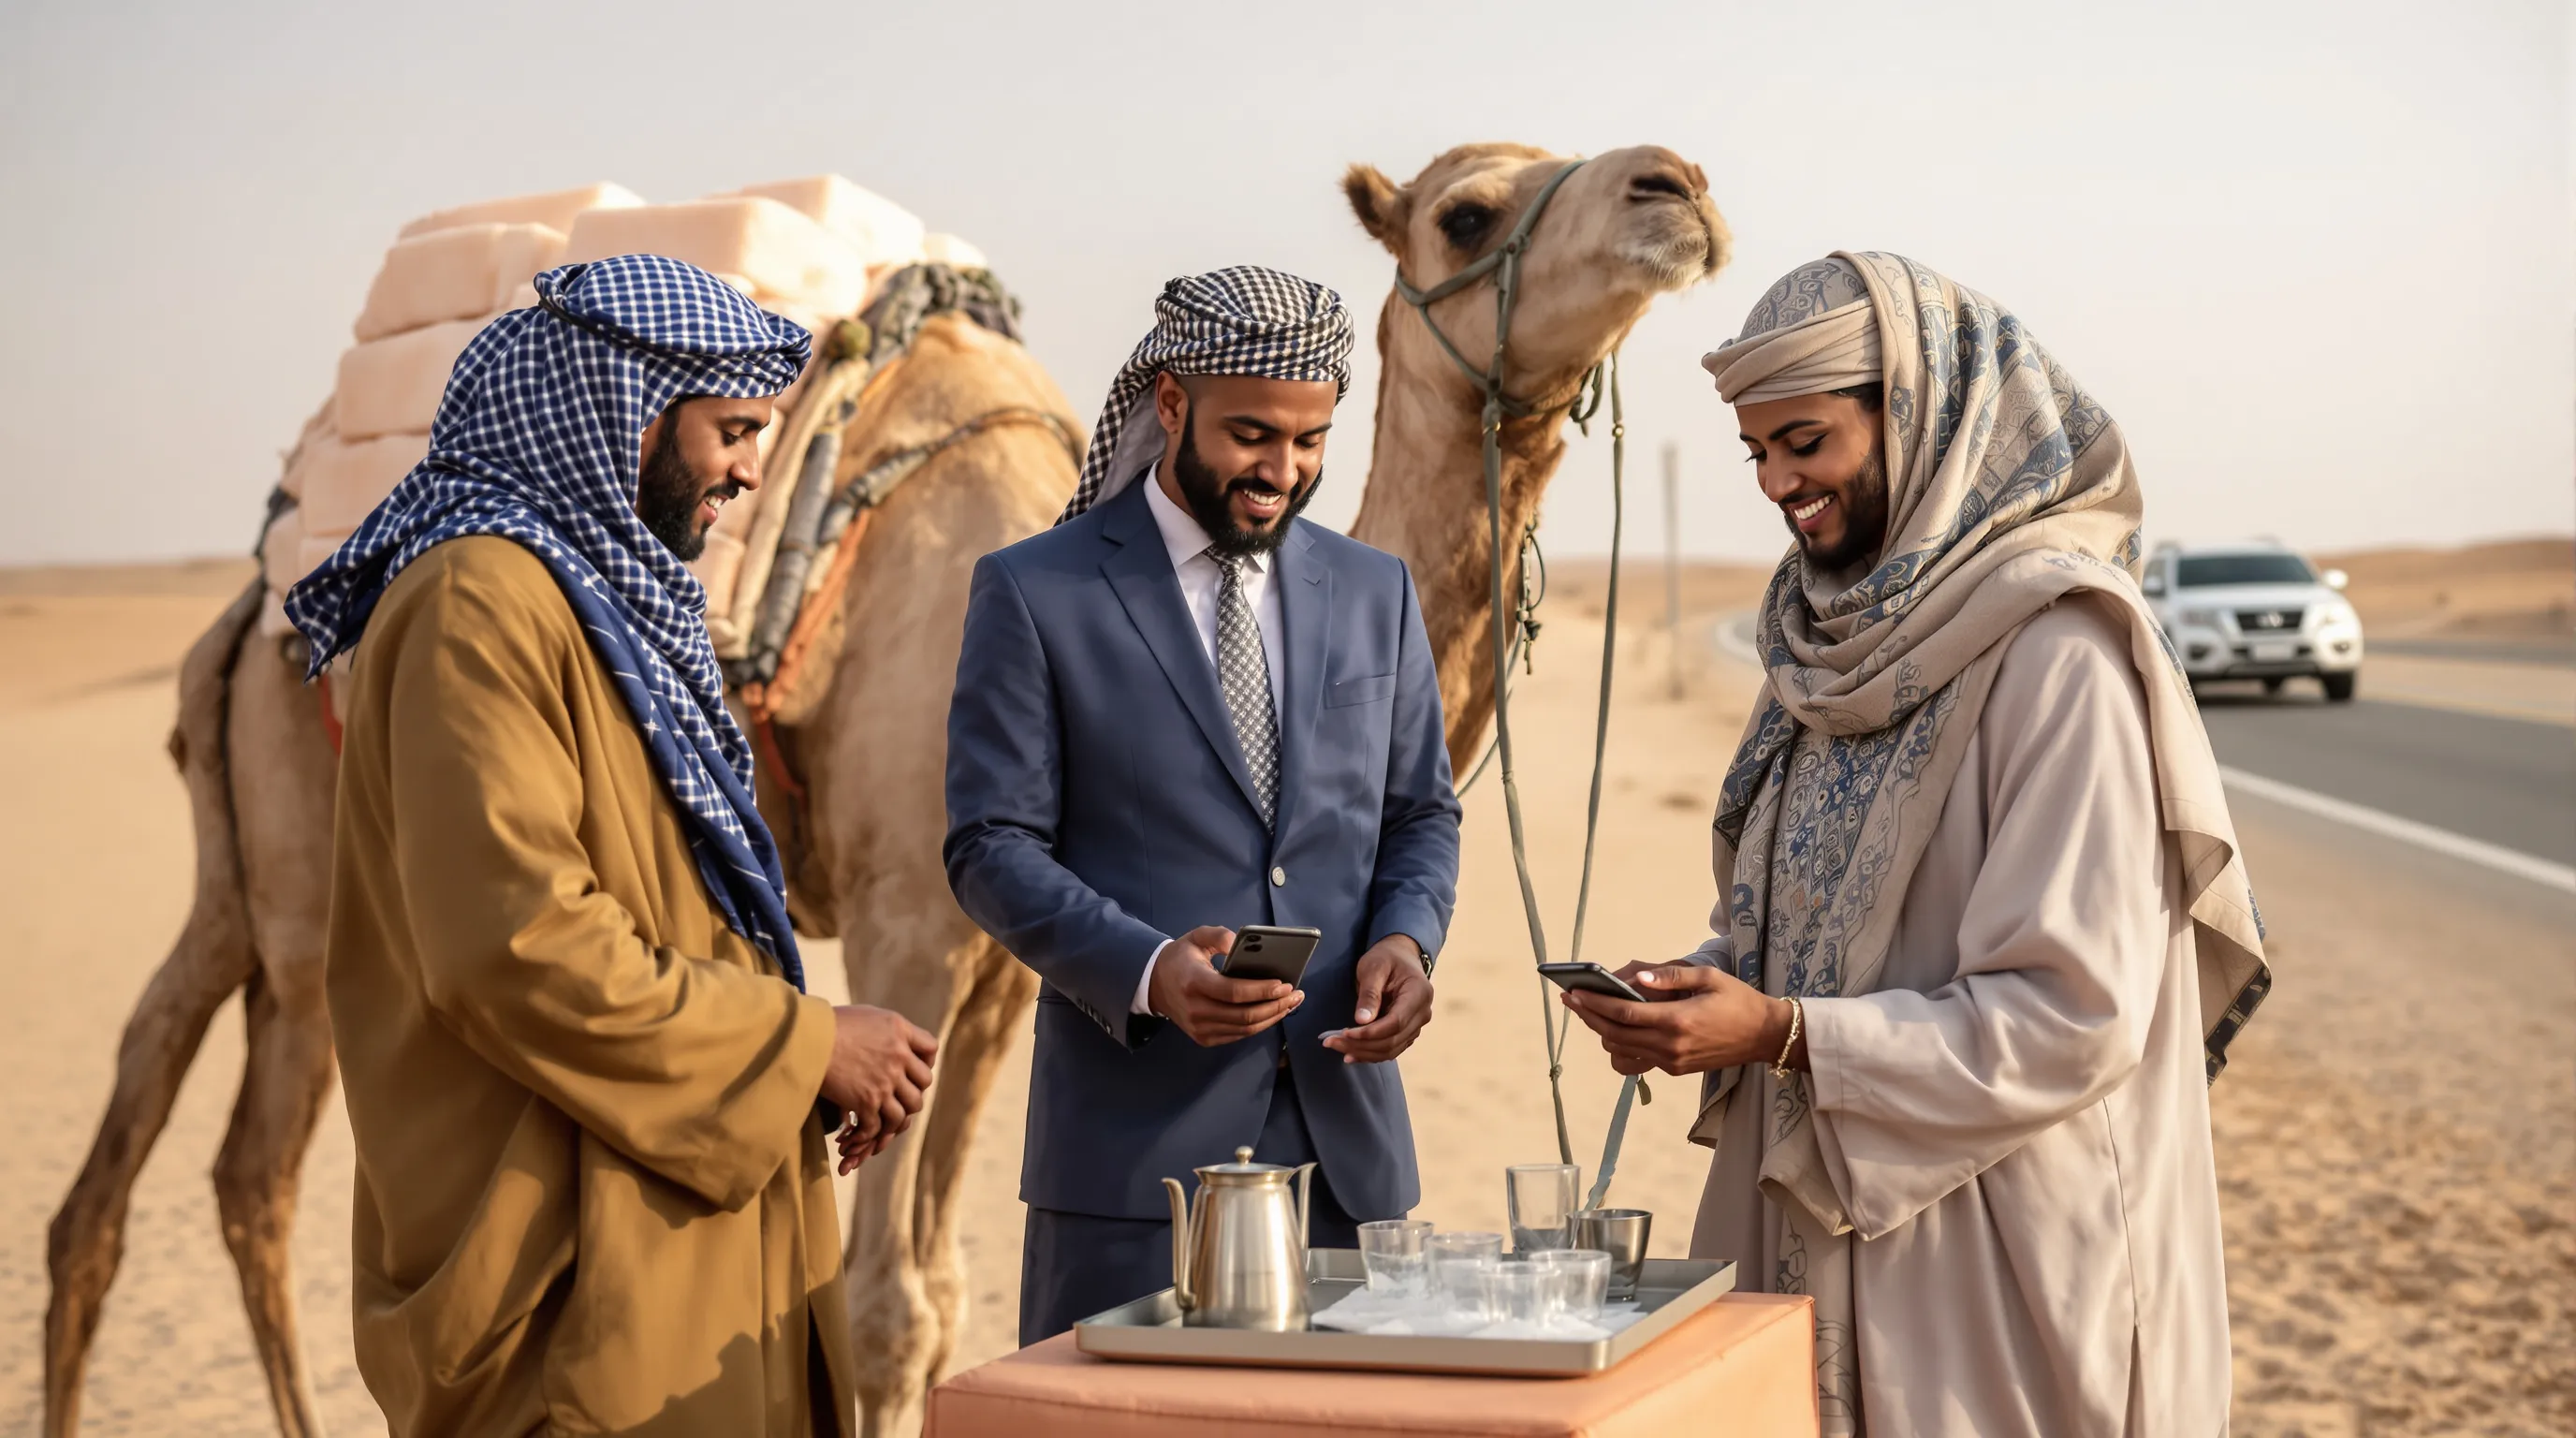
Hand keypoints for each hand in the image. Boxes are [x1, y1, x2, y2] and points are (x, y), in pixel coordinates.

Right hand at [819, 1005, 937, 1174]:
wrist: (805, 1038)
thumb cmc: (828, 1024)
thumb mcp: (866, 1015)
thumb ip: (887, 1028)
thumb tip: (895, 1038)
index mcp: (899, 1030)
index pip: (931, 1048)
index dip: (925, 1062)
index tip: (912, 1070)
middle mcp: (898, 1055)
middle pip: (924, 1083)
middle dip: (913, 1092)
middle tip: (898, 1098)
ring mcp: (885, 1080)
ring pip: (907, 1110)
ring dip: (896, 1119)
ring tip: (883, 1121)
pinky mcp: (866, 1101)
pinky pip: (879, 1126)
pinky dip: (870, 1134)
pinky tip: (858, 1132)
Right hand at [1149, 925, 1303, 1046]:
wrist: (1155, 985)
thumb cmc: (1181, 958)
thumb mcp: (1195, 937)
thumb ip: (1218, 935)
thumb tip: (1240, 941)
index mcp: (1193, 982)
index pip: (1233, 992)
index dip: (1261, 990)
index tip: (1284, 983)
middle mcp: (1196, 1010)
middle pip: (1244, 1015)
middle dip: (1275, 1006)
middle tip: (1296, 994)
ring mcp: (1199, 1028)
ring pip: (1245, 1029)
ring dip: (1272, 1017)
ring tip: (1290, 1003)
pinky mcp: (1204, 1038)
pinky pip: (1238, 1035)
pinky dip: (1260, 1025)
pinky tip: (1273, 1012)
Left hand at [1321, 935, 1432, 1064]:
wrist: (1400, 956)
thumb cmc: (1387, 958)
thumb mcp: (1374, 968)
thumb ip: (1369, 994)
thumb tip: (1361, 1021)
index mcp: (1419, 994)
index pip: (1396, 1023)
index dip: (1370, 1033)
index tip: (1345, 1033)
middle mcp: (1423, 1013)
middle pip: (1392, 1040)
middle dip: (1361, 1045)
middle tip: (1331, 1041)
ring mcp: (1417, 1025)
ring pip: (1391, 1049)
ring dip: (1363, 1052)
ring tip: (1336, 1046)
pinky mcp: (1407, 1032)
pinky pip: (1390, 1049)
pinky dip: (1370, 1053)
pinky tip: (1350, 1052)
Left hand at [1558, 961, 1798, 1076]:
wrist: (1764, 1035)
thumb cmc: (1738, 1000)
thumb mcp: (1709, 977)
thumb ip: (1670, 976)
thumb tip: (1635, 976)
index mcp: (1677, 1020)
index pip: (1623, 1013)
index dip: (1594, 1004)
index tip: (1574, 992)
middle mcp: (1671, 1045)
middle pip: (1615, 1033)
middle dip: (1588, 1016)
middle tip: (1571, 999)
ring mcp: (1672, 1062)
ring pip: (1622, 1050)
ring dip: (1601, 1032)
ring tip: (1590, 1011)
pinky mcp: (1675, 1069)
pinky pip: (1637, 1061)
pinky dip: (1621, 1046)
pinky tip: (1616, 1029)